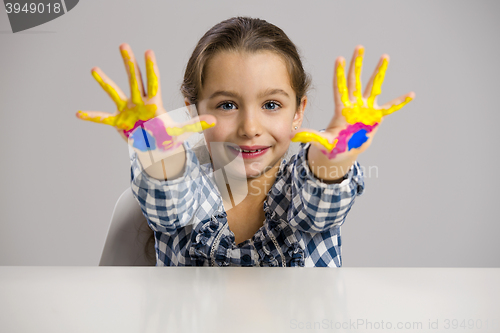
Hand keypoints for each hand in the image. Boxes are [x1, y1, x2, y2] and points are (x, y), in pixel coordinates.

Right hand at [76, 43, 215, 151]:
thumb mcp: (182, 132)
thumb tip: (214, 121)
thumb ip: (196, 124)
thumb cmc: (168, 137)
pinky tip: (79, 113)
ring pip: (115, 93)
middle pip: (134, 80)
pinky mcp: (119, 122)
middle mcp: (139, 102)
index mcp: (154, 103)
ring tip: (95, 69)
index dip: (150, 67)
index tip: (148, 52)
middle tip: (123, 46)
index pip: (152, 82)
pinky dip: (92, 116)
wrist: (155, 148)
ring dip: (105, 82)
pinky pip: (103, 118)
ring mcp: (128, 111)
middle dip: (129, 63)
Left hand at [292, 45, 414, 159]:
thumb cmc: (332, 146)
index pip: (339, 88)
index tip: (339, 58)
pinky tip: (411, 94)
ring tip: (384, 56)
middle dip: (357, 64)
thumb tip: (295, 136)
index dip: (339, 74)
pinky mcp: (375, 117)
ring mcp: (365, 109)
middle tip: (359, 47)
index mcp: (340, 109)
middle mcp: (353, 105)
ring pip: (373, 87)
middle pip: (355, 81)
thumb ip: (312, 137)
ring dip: (378, 72)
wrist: (345, 151)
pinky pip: (390, 108)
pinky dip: (400, 102)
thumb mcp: (323, 142)